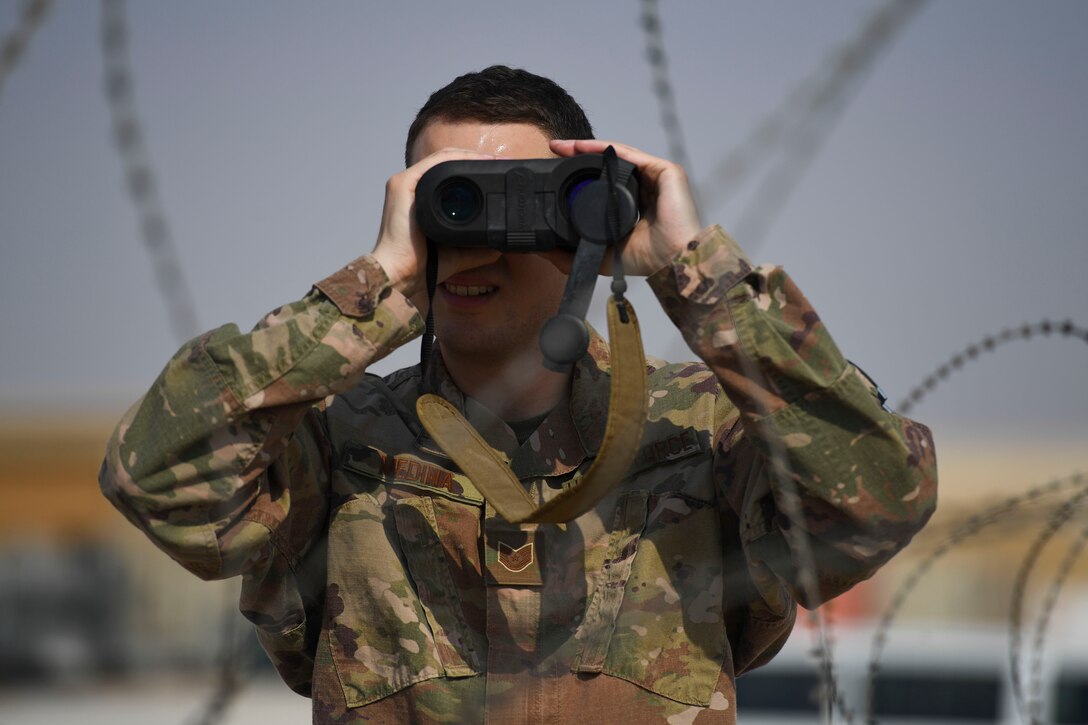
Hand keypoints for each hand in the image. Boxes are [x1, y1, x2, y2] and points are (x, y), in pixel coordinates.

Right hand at [371, 148, 502, 313]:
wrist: (403, 275)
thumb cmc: (424, 266)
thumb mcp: (459, 252)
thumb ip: (478, 245)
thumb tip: (501, 243)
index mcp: (421, 200)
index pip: (449, 176)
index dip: (473, 170)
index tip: (497, 174)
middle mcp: (412, 188)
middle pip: (446, 165)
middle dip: (473, 160)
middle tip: (499, 163)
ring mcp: (405, 184)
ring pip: (441, 160)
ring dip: (468, 156)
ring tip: (491, 160)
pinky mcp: (401, 184)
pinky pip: (432, 163)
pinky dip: (455, 159)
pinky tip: (475, 161)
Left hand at [546, 139, 702, 275]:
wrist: (672, 262)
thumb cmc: (647, 261)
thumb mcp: (601, 257)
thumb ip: (574, 255)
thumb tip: (545, 252)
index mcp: (636, 204)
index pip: (605, 181)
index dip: (582, 173)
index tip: (556, 169)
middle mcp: (647, 187)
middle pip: (610, 164)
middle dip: (581, 155)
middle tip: (555, 150)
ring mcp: (657, 177)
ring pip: (618, 155)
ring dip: (589, 147)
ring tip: (563, 146)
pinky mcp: (666, 171)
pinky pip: (629, 154)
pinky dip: (605, 148)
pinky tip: (584, 147)